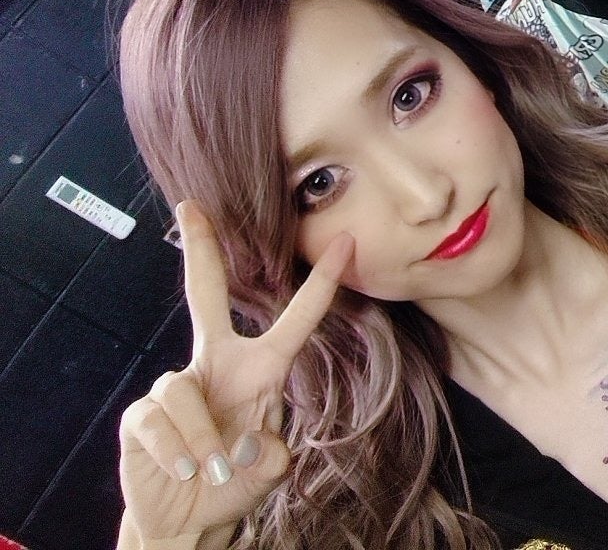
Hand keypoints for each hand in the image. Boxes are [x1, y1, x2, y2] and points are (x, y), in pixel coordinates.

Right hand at [118, 202, 351, 543]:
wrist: (189, 517)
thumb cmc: (236, 480)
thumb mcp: (269, 470)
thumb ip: (272, 457)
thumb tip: (258, 447)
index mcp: (259, 369)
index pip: (295, 319)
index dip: (322, 284)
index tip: (347, 242)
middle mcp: (216, 364)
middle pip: (204, 296)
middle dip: (200, 251)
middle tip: (194, 208)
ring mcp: (175, 385)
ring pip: (183, 387)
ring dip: (202, 439)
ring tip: (213, 469)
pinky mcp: (141, 414)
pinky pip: (158, 421)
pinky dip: (177, 452)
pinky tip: (184, 469)